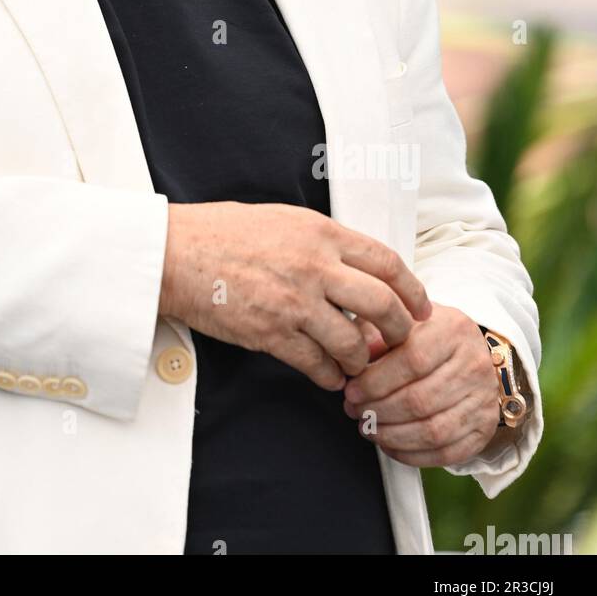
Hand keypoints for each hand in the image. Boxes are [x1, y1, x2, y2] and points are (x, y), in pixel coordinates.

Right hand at [158, 202, 431, 391]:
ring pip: (353, 342)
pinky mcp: (272, 334)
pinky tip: (329, 376)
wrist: (175, 254)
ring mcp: (294, 302)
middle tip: (400, 341)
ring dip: (362, 359)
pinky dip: (330, 375)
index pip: (387, 262)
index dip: (413, 289)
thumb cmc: (221, 232)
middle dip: (400, 330)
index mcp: (320, 233)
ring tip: (359, 364)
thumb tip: (353, 263)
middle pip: (383, 304)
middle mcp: (315, 266)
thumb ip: (320, 240)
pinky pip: (317, 364)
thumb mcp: (281, 219)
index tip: (421, 307)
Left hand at [341, 303, 500, 466]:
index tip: (352, 391)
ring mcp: (483, 399)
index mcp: (453, 330)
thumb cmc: (428, 335)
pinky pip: (447, 453)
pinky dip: (413, 455)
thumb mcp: (401, 321)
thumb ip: (375, 334)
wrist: (468, 351)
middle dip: (379, 411)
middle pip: (421, 400)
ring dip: (393, 436)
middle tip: (356, 412)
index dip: (376, 382)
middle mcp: (474, 365)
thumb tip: (354, 360)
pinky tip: (391, 445)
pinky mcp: (485, 428)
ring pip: (433, 430)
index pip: (413, 361)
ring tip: (369, 429)